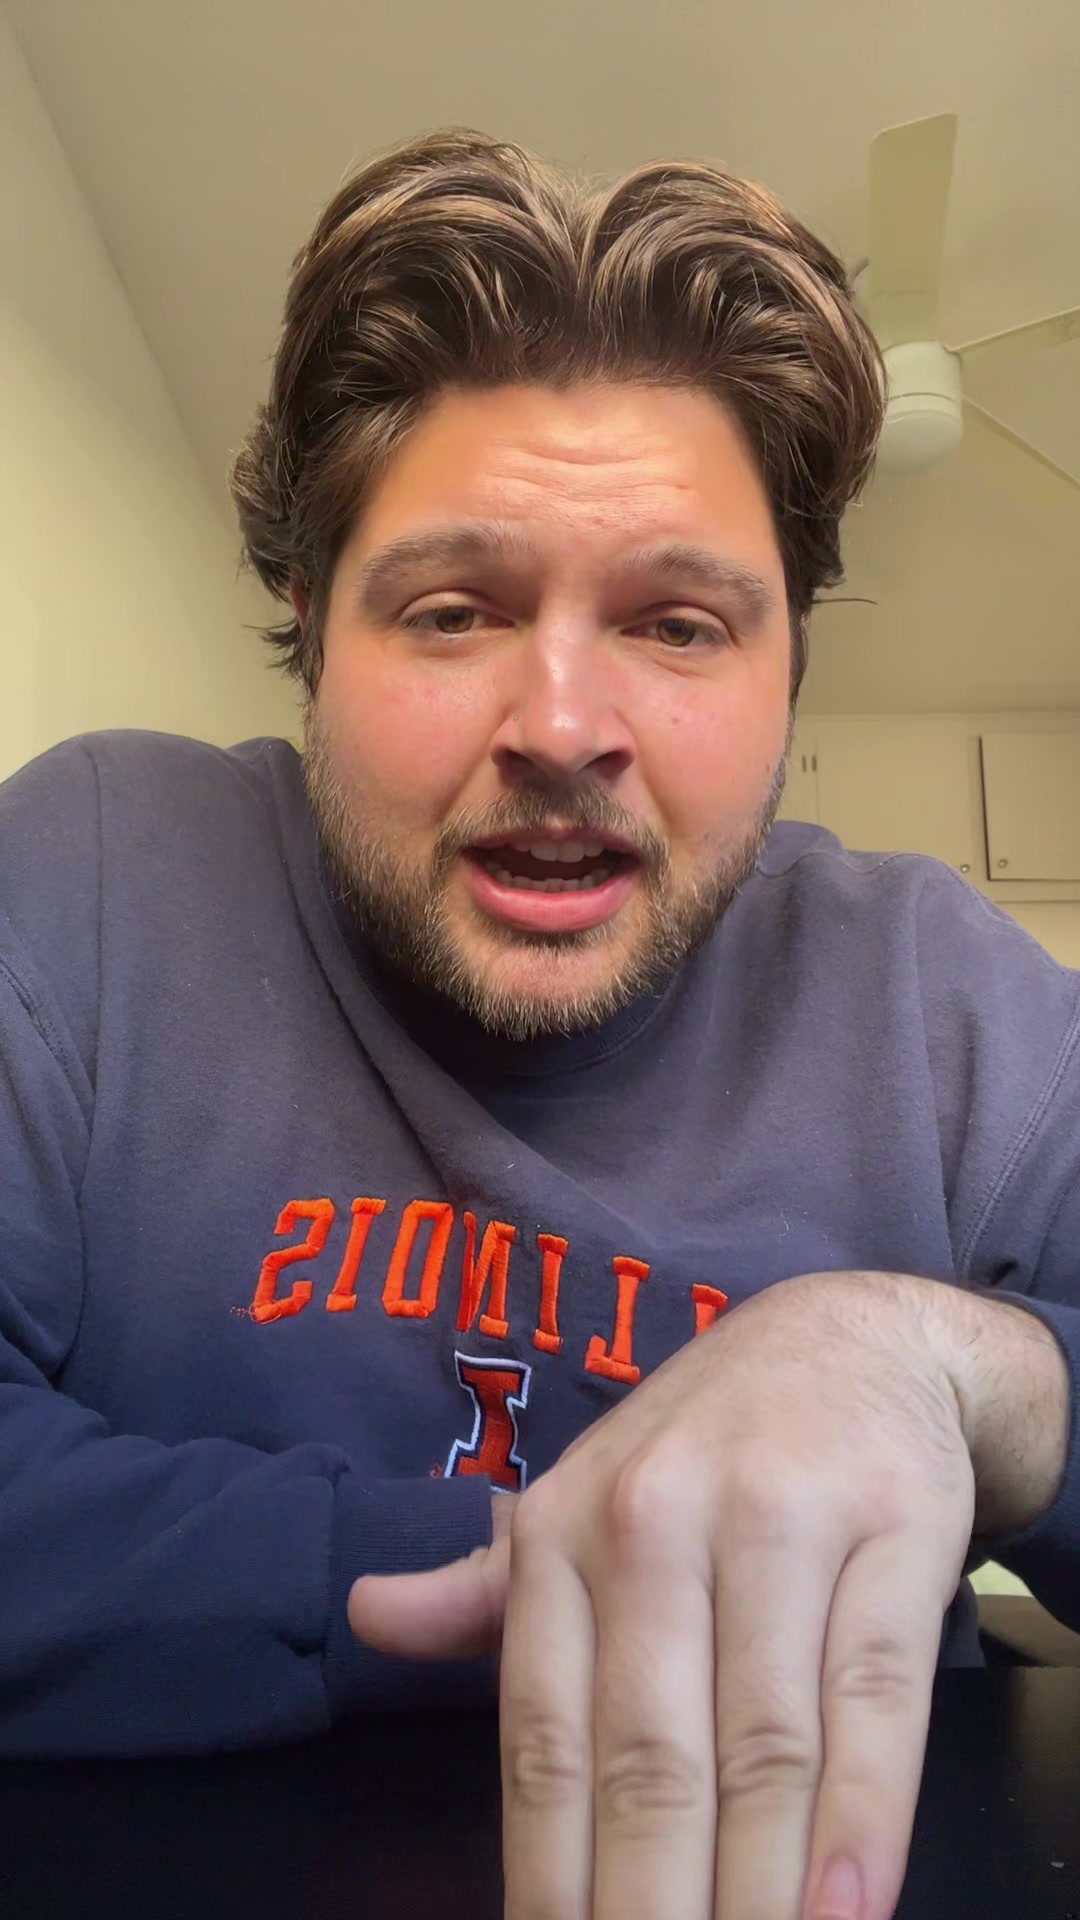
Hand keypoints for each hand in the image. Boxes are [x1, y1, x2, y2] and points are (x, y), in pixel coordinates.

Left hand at [350, 1272, 1066, 1918]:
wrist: (851, 1335)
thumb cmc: (702, 1445)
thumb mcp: (583, 1496)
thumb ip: (488, 1586)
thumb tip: (368, 1617)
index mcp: (563, 1530)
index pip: (543, 1741)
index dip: (548, 1883)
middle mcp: (658, 1522)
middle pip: (650, 1762)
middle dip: (650, 1912)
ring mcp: (780, 1521)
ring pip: (764, 1746)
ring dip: (759, 1892)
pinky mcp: (894, 1527)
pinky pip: (875, 1696)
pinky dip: (866, 1819)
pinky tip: (848, 1908)